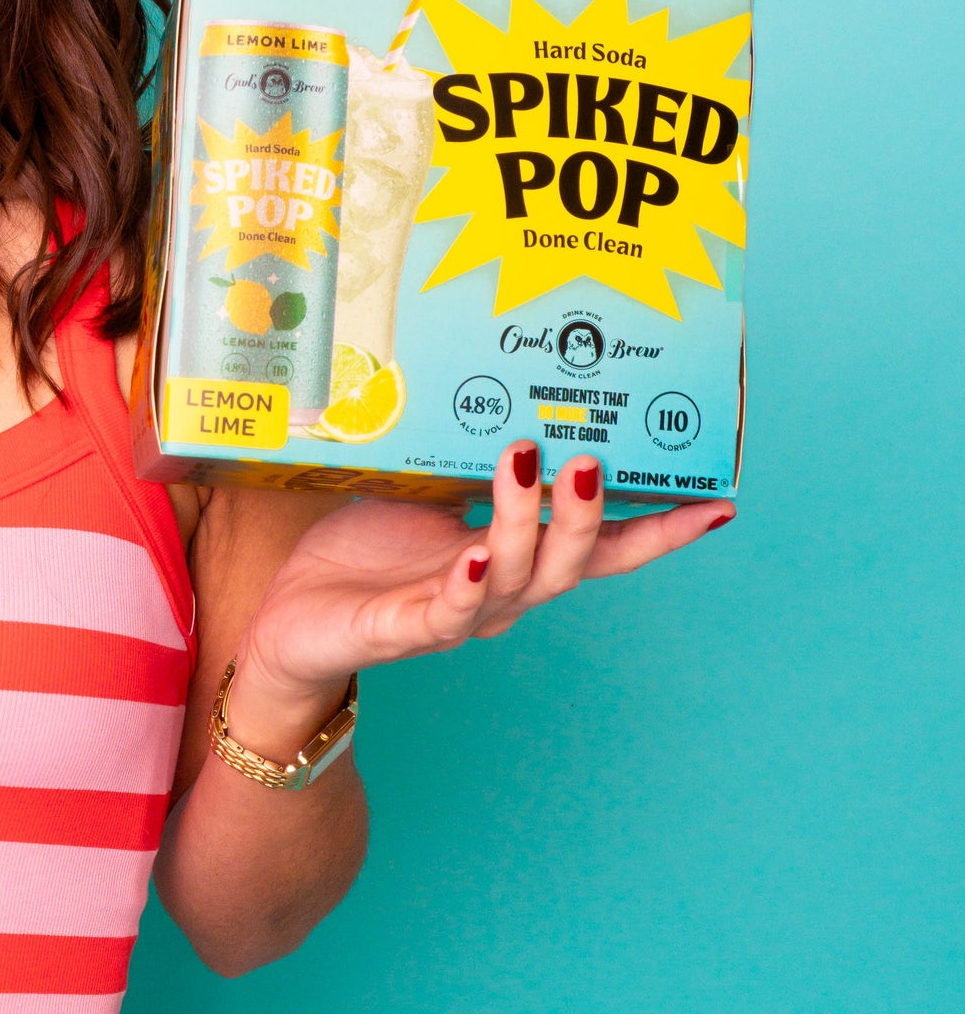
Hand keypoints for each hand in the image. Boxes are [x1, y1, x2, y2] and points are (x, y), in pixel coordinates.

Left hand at [242, 442, 734, 696]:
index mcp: (514, 561)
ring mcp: (453, 614)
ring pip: (514, 577)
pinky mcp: (401, 629)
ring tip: (532, 466)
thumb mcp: (419, 493)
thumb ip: (463, 457)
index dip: (661, 531)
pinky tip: (474, 552)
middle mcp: (498, 593)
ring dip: (527, 522)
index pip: (602, 551)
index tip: (719, 501)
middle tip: (591, 459)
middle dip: (588, 513)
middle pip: (569, 563)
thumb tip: (500, 384)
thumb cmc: (364, 554)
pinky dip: (466, 581)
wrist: (294, 624)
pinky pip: (444, 611)